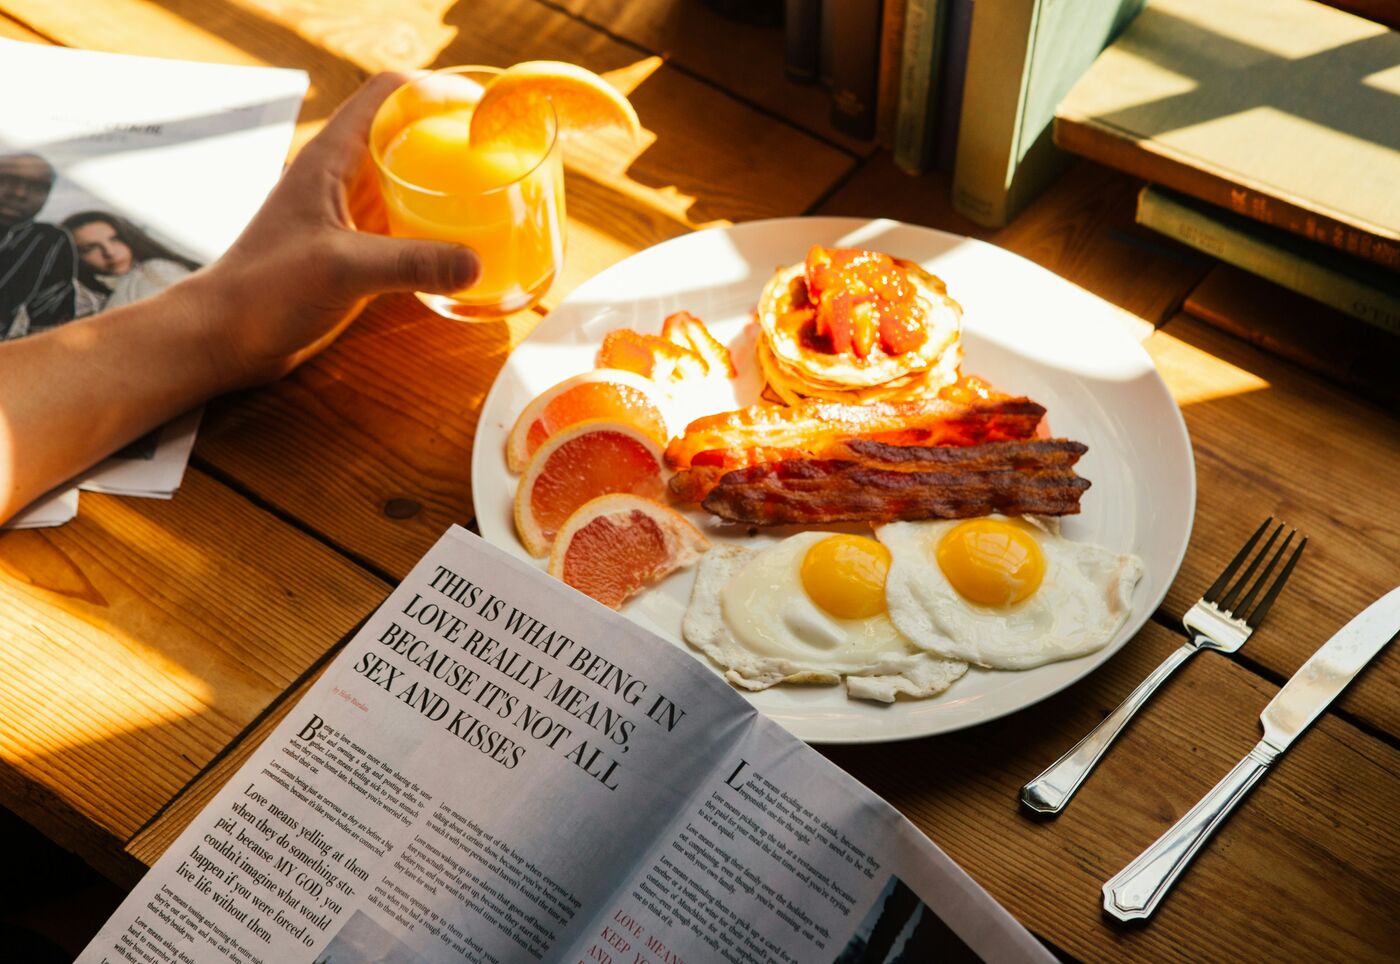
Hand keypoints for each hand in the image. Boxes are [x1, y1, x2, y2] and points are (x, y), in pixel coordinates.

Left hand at [190, 72, 480, 388]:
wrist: (227, 337)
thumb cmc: (263, 290)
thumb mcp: (342, 267)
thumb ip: (410, 263)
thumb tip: (474, 263)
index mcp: (331, 158)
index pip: (387, 95)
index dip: (433, 92)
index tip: (478, 112)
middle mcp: (343, 179)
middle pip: (406, 136)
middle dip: (451, 141)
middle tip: (499, 157)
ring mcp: (350, 216)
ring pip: (409, 183)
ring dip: (446, 188)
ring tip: (493, 197)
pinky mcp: (356, 252)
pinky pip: (407, 228)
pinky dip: (437, 231)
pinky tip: (464, 249)